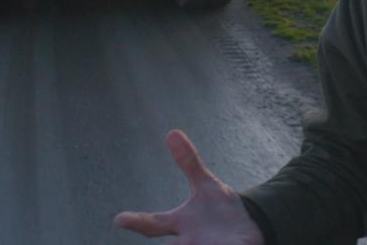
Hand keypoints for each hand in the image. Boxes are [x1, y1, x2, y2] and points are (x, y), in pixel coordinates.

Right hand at [115, 129, 264, 244]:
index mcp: (181, 224)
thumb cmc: (219, 210)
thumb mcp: (205, 184)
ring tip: (205, 242)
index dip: (136, 222)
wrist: (247, 229)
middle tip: (172, 244)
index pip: (154, 225)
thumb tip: (172, 132)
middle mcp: (190, 241)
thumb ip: (189, 162)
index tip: (119, 219)